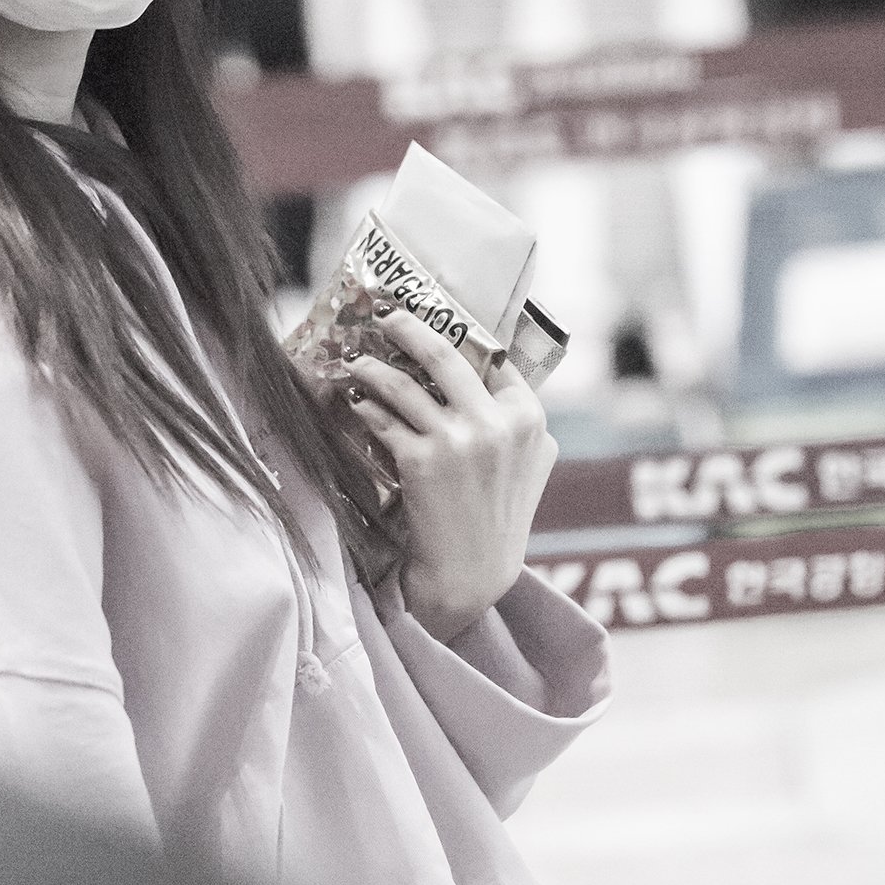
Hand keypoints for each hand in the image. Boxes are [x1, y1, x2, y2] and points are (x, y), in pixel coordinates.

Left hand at [344, 306, 557, 641]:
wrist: (471, 573)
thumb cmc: (499, 516)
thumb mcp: (531, 463)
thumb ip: (521, 418)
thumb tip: (499, 364)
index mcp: (529, 418)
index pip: (495, 356)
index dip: (463, 330)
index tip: (436, 311)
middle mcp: (498, 424)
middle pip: (446, 354)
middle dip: (409, 327)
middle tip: (385, 314)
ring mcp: (459, 441)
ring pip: (403, 384)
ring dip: (372, 367)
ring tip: (355, 361)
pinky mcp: (422, 460)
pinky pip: (384, 418)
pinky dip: (365, 405)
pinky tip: (354, 400)